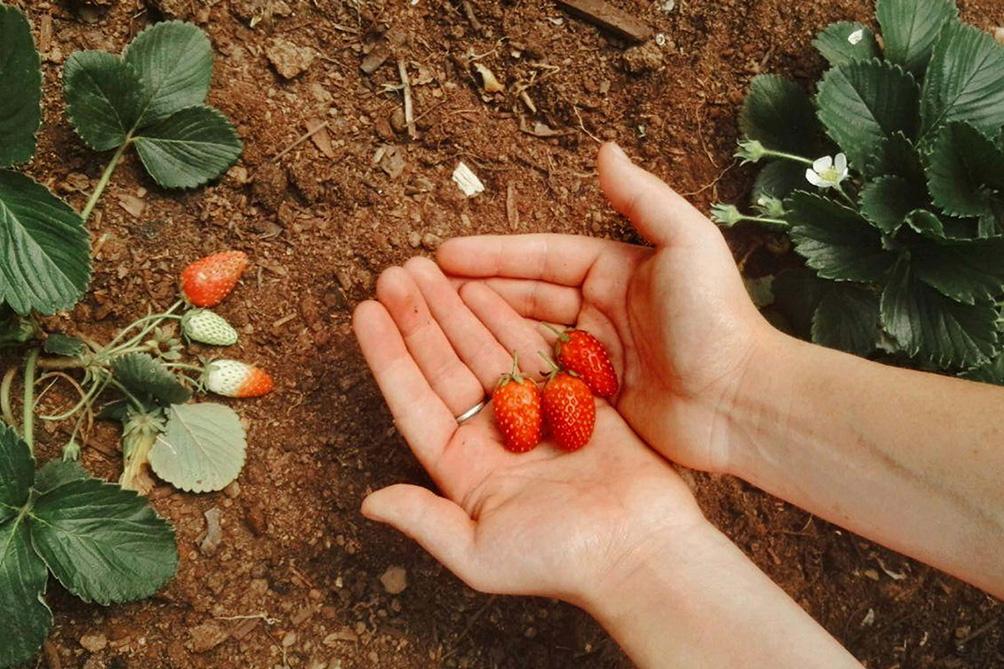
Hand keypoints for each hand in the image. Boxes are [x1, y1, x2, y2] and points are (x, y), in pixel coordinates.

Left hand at [352, 261, 708, 603]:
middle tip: (394, 272)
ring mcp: (532, 415)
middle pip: (444, 366)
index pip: (414, 401)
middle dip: (418, 319)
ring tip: (428, 269)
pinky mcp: (574, 400)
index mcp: (463, 469)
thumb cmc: (561, 561)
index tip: (365, 311)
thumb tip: (369, 504)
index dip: (388, 356)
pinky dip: (507, 319)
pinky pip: (533, 350)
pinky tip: (484, 288)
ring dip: (455, 310)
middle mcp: (492, 438)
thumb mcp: (479, 552)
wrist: (641, 552)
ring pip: (484, 350)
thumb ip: (424, 521)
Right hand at [436, 143, 774, 472]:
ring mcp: (596, 356)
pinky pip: (541, 380)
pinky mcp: (594, 399)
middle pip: (526, 296)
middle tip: (422, 290)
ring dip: (483, 329)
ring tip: (433, 325)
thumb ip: (643, 198)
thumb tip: (605, 150)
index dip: (493, 255)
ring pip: (526, 336)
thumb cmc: (716, 319)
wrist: (743, 403)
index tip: (445, 254)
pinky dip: (507, 373)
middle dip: (477, 291)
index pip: (542, 258)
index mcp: (616, 270)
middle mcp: (601, 309)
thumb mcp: (686, 242)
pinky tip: (469, 371)